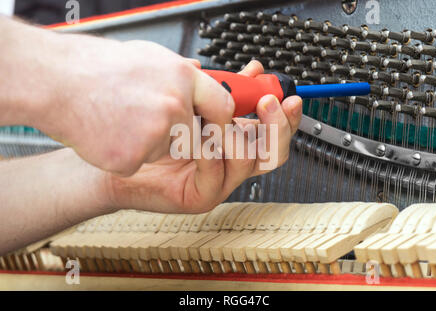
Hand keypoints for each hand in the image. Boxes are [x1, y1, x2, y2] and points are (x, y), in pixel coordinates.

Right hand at [39, 37, 234, 175]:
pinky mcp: (134, 157)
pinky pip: (140, 163)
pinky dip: (125, 154)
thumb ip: (180, 73)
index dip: (219, 121)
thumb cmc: (96, 68)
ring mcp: (155, 132)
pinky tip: (108, 133)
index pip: (222, 106)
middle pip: (196, 138)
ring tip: (121, 120)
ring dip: (148, 145)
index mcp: (182, 77)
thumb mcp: (148, 57)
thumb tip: (201, 73)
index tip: (213, 126)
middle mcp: (174, 104)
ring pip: (165, 152)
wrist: (54, 82)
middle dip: (180, 138)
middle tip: (151, 124)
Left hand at [103, 61, 301, 213]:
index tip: (285, 95)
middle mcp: (231, 165)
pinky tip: (196, 138)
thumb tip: (249, 71)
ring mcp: (219, 183)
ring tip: (215, 118)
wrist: (122, 158)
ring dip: (234, 133)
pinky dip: (208, 151)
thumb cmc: (155, 133)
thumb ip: (222, 90)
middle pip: (273, 153)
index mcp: (235, 143)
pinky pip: (216, 172)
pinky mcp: (201, 197)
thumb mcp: (195, 104)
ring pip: (248, 161)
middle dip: (275, 125)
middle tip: (267, 102)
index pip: (273, 135)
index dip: (285, 116)